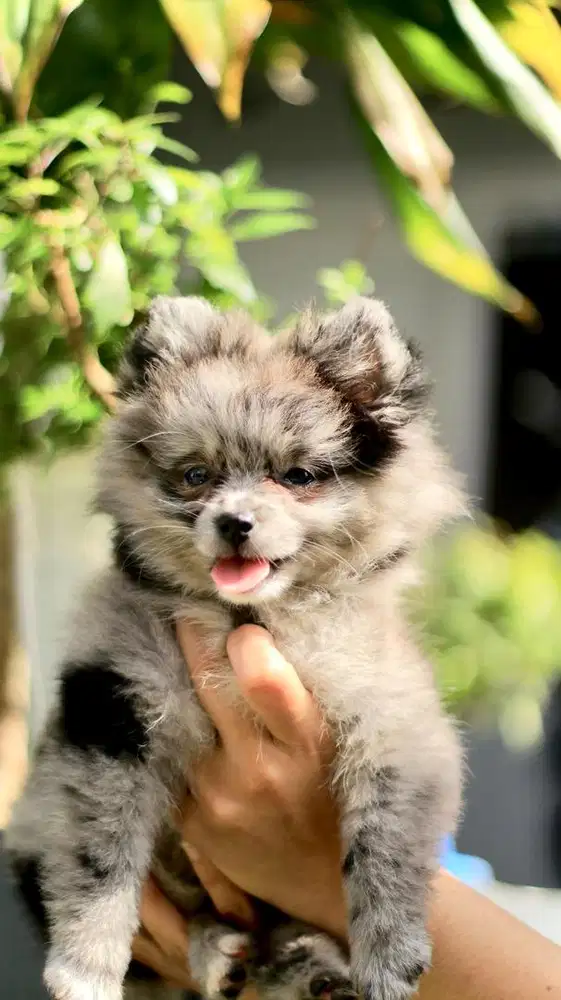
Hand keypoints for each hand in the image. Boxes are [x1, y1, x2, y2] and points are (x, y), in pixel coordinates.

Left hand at [178, 623, 344, 938]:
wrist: (326, 888)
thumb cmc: (342, 793)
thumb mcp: (344, 741)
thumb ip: (308, 687)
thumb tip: (271, 618)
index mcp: (310, 742)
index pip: (266, 682)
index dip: (244, 643)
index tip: (241, 622)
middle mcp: (260, 767)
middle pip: (208, 682)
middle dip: (194, 636)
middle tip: (189, 608)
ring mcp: (218, 795)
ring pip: (182, 712)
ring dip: (179, 679)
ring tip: (180, 652)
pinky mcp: (190, 819)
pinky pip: (173, 753)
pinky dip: (174, 728)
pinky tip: (181, 713)